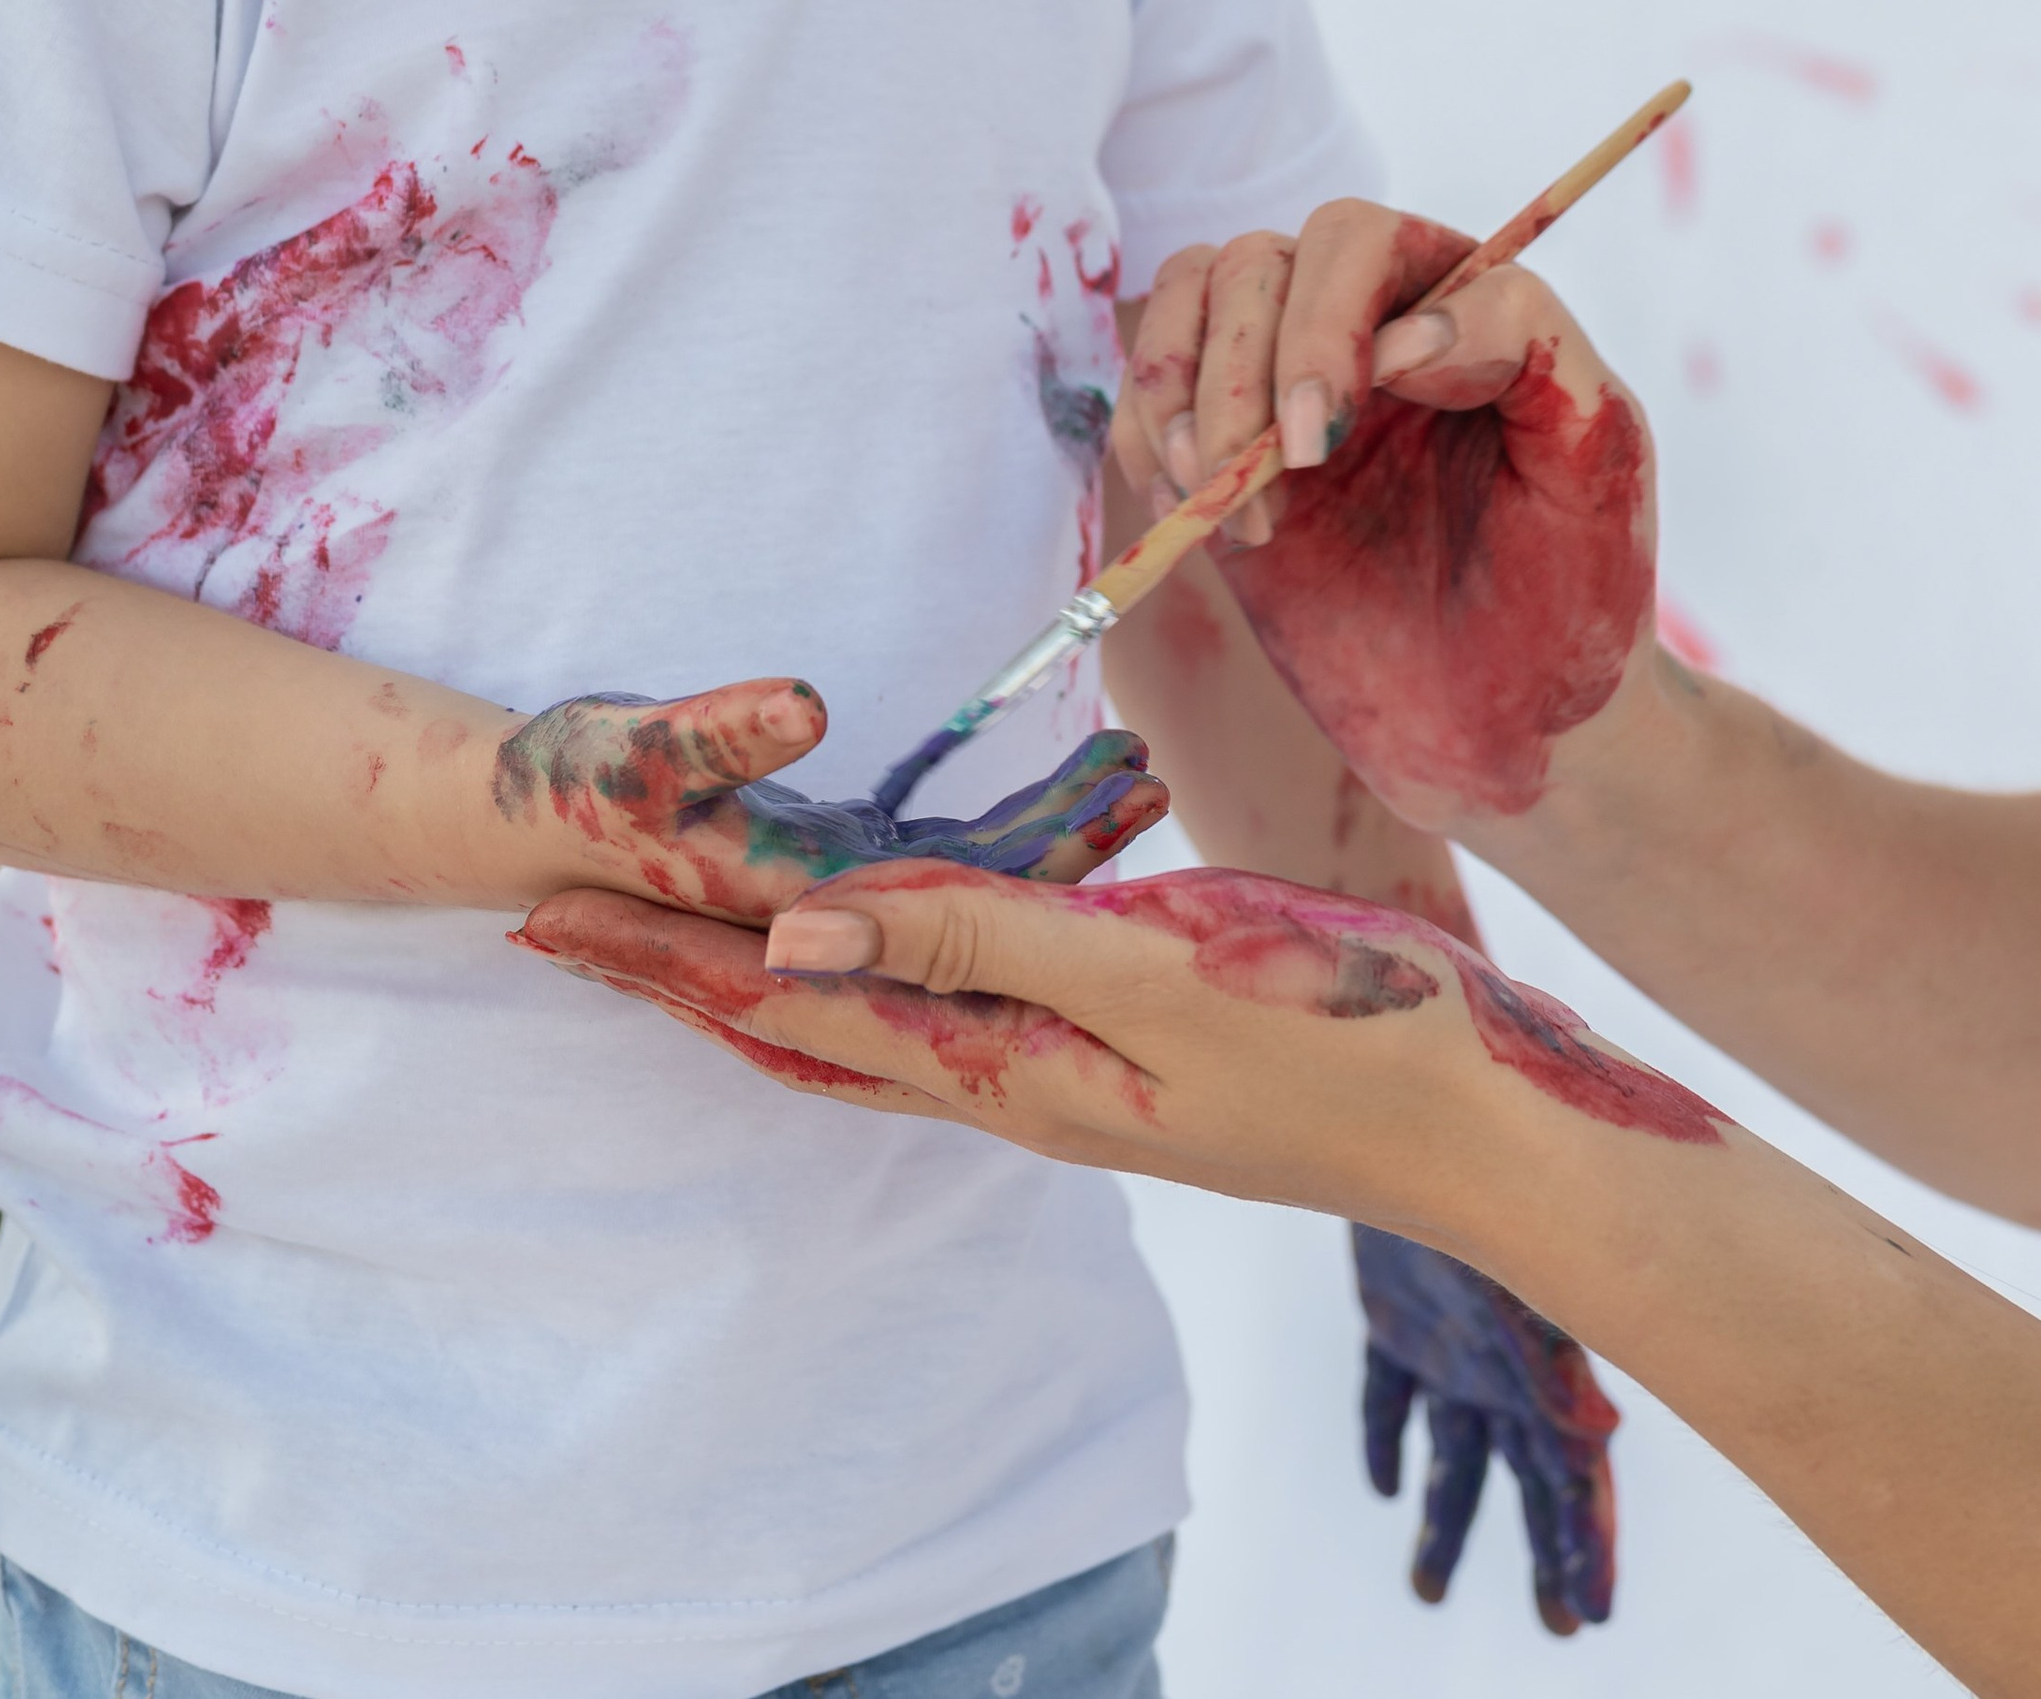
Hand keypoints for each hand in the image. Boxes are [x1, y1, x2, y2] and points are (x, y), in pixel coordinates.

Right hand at [488, 684, 1165, 921]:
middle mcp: (837, 924)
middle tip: (1154, 769)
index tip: (1127, 784)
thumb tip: (803, 705)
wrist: (519, 823)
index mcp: (804, 910)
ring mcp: (841, 903)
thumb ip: (722, 729)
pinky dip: (1003, 832)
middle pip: (987, 899)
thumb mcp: (641, 747)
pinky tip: (1059, 791)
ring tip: (1133, 765)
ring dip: (1051, 832)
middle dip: (1074, 838)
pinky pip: (943, 864)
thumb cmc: (576, 780)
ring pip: (974, 886)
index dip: (1050, 846)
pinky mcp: (832, 874)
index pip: (959, 899)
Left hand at [517, 855, 1716, 1169]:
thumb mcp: (1145, 973)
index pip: (792, 1007)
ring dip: (770, 981)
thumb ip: (974, 944)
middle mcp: (1020, 1084)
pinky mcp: (1136, 1048)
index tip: (546, 909)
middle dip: (682, 972)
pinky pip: (966, 1013)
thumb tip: (792, 939)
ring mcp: (1079, 1076)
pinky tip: (892, 956)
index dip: (668, 954)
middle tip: (565, 921)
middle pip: (809, 1024)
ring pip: (879, 1024)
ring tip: (683, 940)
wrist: (1495, 1133)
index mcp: (1006, 1066)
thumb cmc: (1337, 1039)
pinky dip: (888, 976)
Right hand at [1118, 202, 1660, 828]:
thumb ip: (1528, 348)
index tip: (1324, 438)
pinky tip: (1195, 516)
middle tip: (1282, 485)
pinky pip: (1147, 394)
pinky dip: (1144, 440)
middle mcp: (1366, 325)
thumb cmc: (1577, 592)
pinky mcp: (1226, 461)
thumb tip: (1405, 327)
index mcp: (1459, 303)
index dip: (1321, 321)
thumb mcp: (1598, 458)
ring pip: (1187, 301)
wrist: (1517, 734)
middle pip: (1253, 264)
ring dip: (1180, 394)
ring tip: (1221, 501)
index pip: (1356, 238)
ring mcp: (1286, 388)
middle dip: (1241, 371)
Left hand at [1351, 1223, 1618, 1632]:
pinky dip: (1387, 1441)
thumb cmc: (1488, 1188)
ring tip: (1427, 1591)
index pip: (1575, 1481)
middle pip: (1529, 1481)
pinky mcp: (1397, 1321)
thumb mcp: (1519, 1276)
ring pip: (1454, 1456)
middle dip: (1546, 1552)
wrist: (1412, 1118)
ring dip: (1446, 1520)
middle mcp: (1505, 1369)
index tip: (1589, 1613)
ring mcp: (1452, 1349)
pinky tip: (1384, 1487)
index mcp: (1545, 1371)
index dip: (1584, 1547)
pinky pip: (1389, 1397)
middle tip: (1561, 1625)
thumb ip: (1551, 1357)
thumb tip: (1595, 1437)